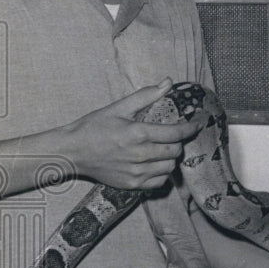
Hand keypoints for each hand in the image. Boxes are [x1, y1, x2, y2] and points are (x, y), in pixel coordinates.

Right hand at [62, 78, 203, 190]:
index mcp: (138, 133)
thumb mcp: (119, 107)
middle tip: (172, 137)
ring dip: (170, 158)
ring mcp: (136, 172)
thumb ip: (146, 95)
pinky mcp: (131, 185)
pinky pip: (159, 181)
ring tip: (162, 149)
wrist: (72, 152)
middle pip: (175, 151)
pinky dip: (161, 173)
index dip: (191, 128)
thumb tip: (168, 82)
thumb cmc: (94, 127)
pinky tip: (154, 163)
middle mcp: (140, 155)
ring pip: (169, 167)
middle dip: (178, 142)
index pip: (176, 133)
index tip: (197, 124)